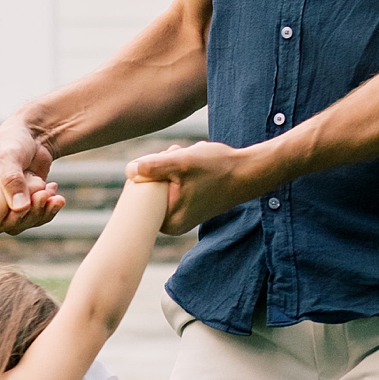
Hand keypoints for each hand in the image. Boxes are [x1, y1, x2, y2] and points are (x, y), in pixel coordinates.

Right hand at [0, 115, 64, 232]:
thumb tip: (20, 209)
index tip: (25, 206)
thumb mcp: (8, 157)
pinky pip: (36, 217)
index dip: (7, 219)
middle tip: (43, 193)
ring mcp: (7, 208)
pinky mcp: (24, 206)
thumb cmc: (12, 142)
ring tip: (52, 192)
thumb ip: (12, 181)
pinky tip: (57, 197)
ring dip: (42, 211)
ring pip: (25, 223)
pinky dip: (49, 210)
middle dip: (30, 213)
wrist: (31, 135)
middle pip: (9, 225)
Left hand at [128, 140, 266, 233]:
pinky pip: (171, 184)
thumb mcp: (182, 163)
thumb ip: (153, 167)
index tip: (165, 160)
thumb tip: (130, 171)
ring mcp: (180, 214)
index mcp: (168, 222)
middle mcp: (172, 224)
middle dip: (159, 167)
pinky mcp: (187, 204)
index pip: (138, 196)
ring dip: (168, 166)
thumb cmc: (218, 168)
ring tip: (188, 158)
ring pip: (160, 183)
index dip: (146, 172)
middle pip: (148, 189)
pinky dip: (178, 171)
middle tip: (178, 155)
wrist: (249, 172)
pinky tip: (193, 165)